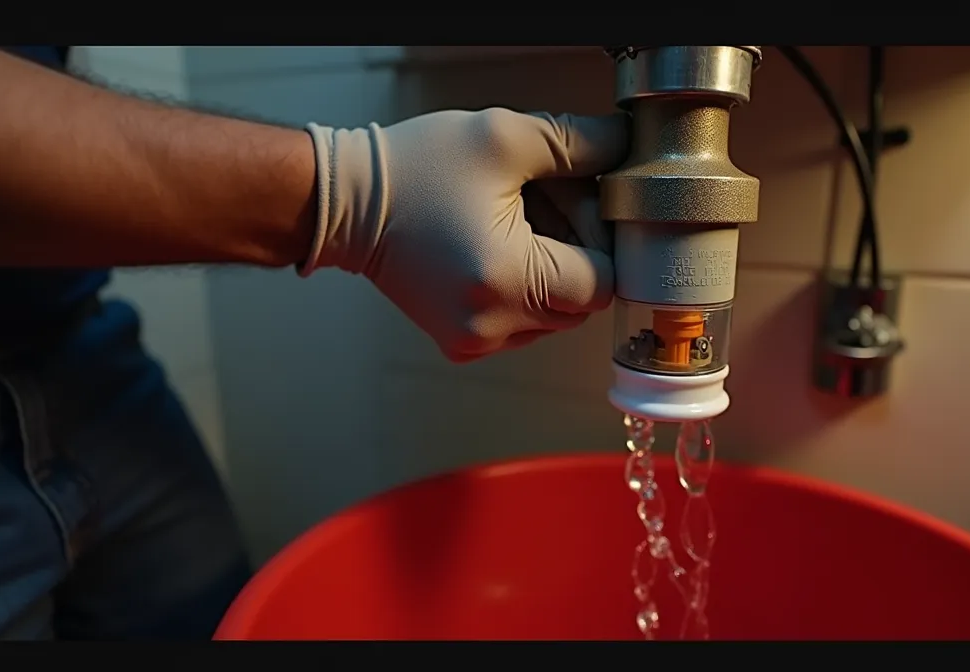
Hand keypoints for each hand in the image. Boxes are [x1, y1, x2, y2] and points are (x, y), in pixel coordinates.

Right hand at [302, 108, 628, 361]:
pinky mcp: (462, 342)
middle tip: (542, 203)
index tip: (577, 200)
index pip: (605, 280)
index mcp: (510, 282)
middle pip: (582, 302)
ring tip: (513, 224)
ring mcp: (476, 342)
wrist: (343, 202)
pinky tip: (494, 248)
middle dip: (577, 252)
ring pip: (553, 315)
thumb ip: (580, 143)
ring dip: (550, 272)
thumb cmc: (414, 170)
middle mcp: (494, 325)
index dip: (602, 236)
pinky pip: (521, 323)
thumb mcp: (503, 139)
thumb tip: (626, 148)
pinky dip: (522, 289)